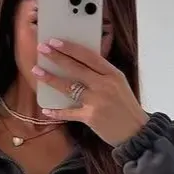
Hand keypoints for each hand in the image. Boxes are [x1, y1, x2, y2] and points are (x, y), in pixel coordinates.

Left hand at [32, 39, 148, 146]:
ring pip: (69, 87)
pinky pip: (69, 112)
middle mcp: (104, 85)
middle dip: (57, 57)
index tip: (56, 41)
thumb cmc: (126, 107)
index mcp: (112, 74)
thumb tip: (80, 65)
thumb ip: (102, 75)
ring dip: (50, 79)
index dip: (70, 48)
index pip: (88, 56)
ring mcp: (97, 101)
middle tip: (42, 48)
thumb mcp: (119, 84)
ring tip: (37, 72)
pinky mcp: (91, 117)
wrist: (136, 132)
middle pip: (76, 67)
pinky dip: (56, 112)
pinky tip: (45, 110)